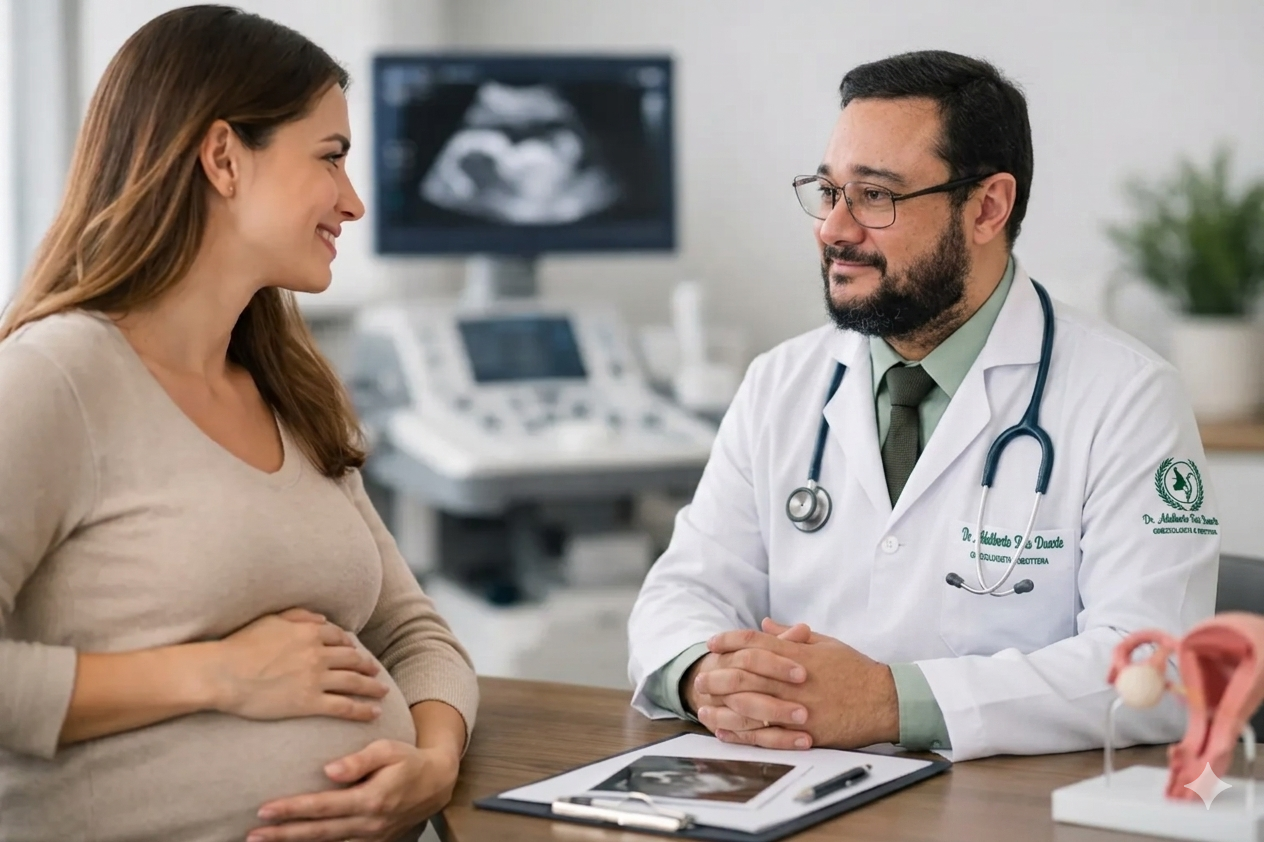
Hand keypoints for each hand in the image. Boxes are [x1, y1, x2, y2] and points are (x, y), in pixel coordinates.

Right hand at [210, 608, 388, 722]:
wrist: (223, 673)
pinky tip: (374, 713)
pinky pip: (344, 706)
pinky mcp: (309, 702)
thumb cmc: (239, 646)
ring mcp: (316, 678)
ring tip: (382, 692)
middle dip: (367, 666)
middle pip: (353, 659)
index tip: (356, 652)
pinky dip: (362, 710)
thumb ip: (298, 616)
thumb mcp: (270, 620)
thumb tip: (322, 619)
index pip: (340, 638)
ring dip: (372, 687)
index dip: (351, 645)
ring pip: (354, 682)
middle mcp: (318, 653)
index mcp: (309, 632)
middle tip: (376, 673)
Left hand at [248, 740, 459, 841]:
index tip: (265, 809)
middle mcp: (368, 824)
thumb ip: (359, 761)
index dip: (293, 809)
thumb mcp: (388, 750)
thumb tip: (329, 770)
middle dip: (283, 834)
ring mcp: (371, 837)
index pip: (323, 806)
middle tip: (252, 834)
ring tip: (264, 841)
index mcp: (371, 799)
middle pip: (318, 832)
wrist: (437, 783)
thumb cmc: (409, 761)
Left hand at [698, 618, 899, 749]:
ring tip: (703, 705)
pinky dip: (741, 733)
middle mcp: (793, 679)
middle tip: (700, 678)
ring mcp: (798, 706)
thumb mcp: (826, 643)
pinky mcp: (804, 732)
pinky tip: (725, 731)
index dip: (729, 640)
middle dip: (717, 675)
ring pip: (749, 705)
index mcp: (798, 654)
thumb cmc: (856, 670)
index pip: (755, 641)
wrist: (885, 700)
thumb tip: (766, 622)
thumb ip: (792, 635)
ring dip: (722, 705)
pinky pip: (766, 734)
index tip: (712, 643)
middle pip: (744, 673)